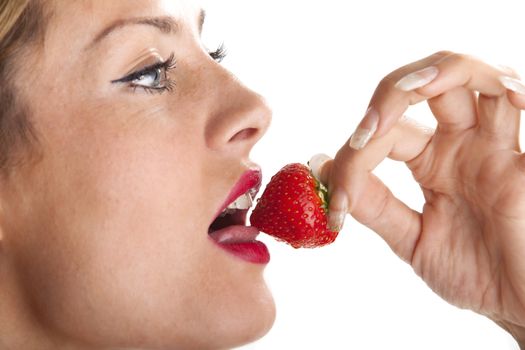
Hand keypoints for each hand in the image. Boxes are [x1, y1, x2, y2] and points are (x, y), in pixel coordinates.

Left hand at [314, 51, 524, 345]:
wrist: (521, 305)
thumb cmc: (475, 275)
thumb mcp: (412, 239)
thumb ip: (374, 204)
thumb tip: (324, 167)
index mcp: (430, 161)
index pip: (385, 134)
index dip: (356, 159)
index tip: (338, 208)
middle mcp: (460, 144)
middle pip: (425, 83)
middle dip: (391, 94)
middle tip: (369, 131)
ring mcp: (493, 146)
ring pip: (471, 78)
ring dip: (441, 72)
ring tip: (414, 89)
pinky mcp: (522, 161)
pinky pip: (518, 111)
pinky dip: (507, 91)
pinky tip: (498, 96)